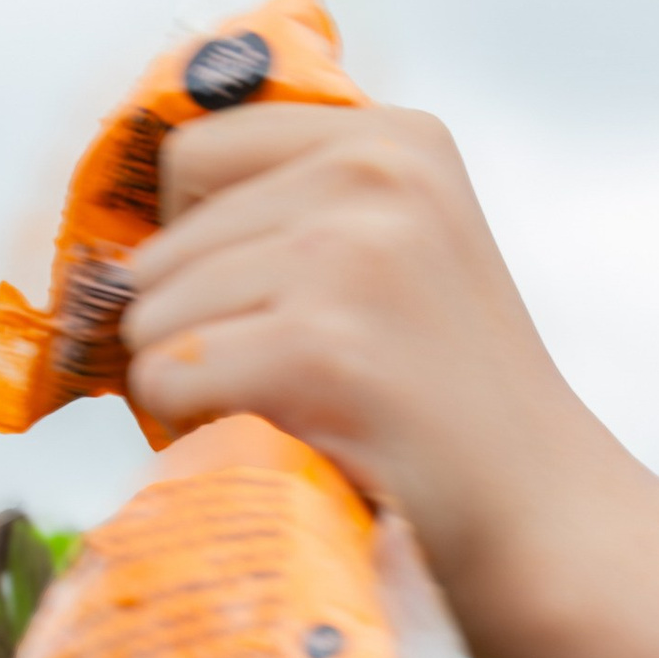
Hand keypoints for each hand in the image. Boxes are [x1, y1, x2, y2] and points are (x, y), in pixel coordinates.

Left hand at [121, 101, 617, 626]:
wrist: (544, 519)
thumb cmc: (451, 403)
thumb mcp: (403, 255)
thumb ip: (297, 207)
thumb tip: (114, 229)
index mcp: (395, 139)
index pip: (193, 152)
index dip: (185, 238)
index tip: (230, 302)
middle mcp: (375, 175)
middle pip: (163, 241)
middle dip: (185, 321)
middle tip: (265, 381)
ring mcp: (350, 258)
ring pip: (153, 312)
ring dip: (185, 380)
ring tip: (281, 413)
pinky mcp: (321, 348)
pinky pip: (168, 375)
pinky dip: (192, 425)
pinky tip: (274, 440)